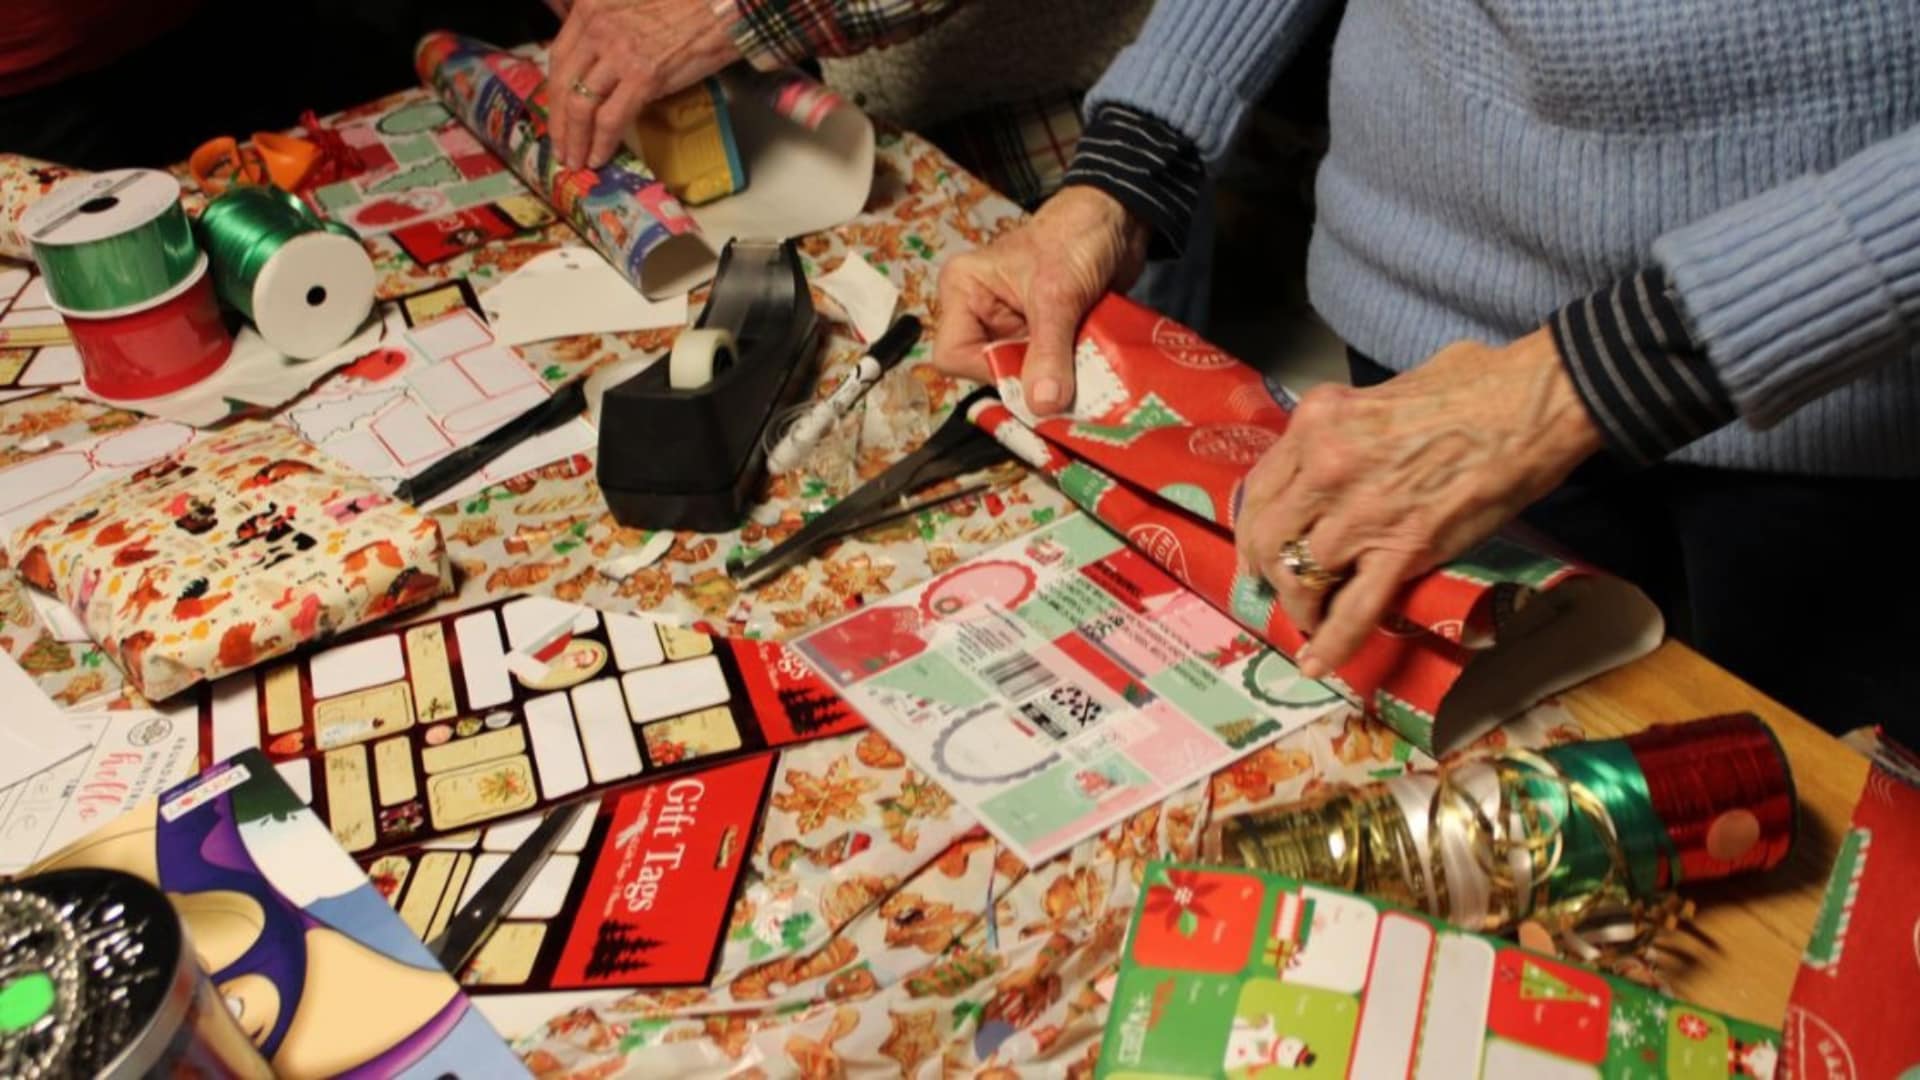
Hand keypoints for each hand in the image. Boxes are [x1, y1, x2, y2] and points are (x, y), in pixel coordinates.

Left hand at [546, 0, 740, 168]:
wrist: (722, 7)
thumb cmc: (686, 6)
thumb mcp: (630, 6)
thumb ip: (608, 30)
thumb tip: (600, 69)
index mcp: (591, 9)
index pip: (559, 58)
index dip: (554, 93)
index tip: (556, 114)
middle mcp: (597, 29)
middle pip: (564, 85)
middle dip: (559, 123)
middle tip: (560, 148)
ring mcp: (618, 54)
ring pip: (581, 105)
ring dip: (575, 139)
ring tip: (576, 160)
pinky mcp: (643, 78)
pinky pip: (611, 118)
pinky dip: (602, 143)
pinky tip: (599, 157)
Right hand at [932, 187, 1148, 414]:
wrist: (1119, 216)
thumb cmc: (1075, 236)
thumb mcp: (1057, 296)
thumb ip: (1048, 352)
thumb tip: (1042, 406)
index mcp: (964, 292)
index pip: (952, 355)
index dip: (989, 372)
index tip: (1030, 375)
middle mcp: (981, 312)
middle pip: (989, 371)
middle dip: (1028, 382)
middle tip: (1064, 386)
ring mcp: (1013, 325)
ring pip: (1023, 375)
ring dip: (1054, 380)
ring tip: (1084, 376)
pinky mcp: (1043, 334)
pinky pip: (1048, 369)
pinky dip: (1069, 375)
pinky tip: (1091, 373)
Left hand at [1233, 329, 1605, 677]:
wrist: (1532, 403)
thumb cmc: (1471, 385)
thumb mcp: (1379, 392)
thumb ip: (1345, 428)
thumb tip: (1338, 456)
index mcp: (1318, 421)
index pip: (1261, 488)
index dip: (1256, 528)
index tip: (1262, 547)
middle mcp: (1325, 465)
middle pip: (1269, 537)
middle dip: (1269, 572)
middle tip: (1279, 588)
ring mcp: (1360, 511)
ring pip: (1301, 578)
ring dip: (1302, 606)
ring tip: (1311, 618)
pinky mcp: (1404, 549)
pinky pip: (1355, 610)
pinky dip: (1332, 643)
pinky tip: (1318, 663)